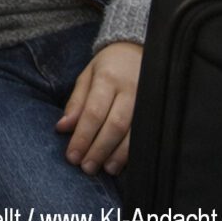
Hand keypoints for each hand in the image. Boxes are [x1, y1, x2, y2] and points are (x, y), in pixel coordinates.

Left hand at [55, 41, 142, 175]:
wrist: (138, 50)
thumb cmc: (108, 66)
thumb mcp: (87, 76)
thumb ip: (76, 102)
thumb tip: (62, 128)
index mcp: (108, 78)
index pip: (93, 112)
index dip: (82, 136)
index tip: (71, 156)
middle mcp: (130, 90)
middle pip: (114, 125)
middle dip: (98, 149)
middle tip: (85, 168)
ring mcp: (148, 101)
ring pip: (133, 134)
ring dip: (117, 155)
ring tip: (104, 169)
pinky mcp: (159, 111)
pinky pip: (147, 136)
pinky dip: (134, 152)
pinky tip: (123, 163)